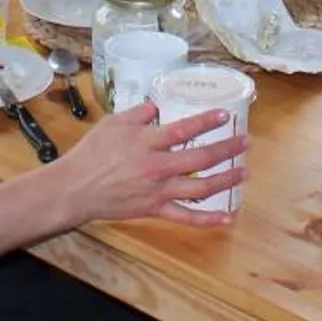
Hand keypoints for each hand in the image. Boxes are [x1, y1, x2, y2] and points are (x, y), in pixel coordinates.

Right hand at [57, 102, 247, 225]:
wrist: (75, 189)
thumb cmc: (91, 154)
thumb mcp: (112, 123)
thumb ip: (138, 112)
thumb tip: (158, 102)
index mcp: (147, 142)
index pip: (184, 129)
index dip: (207, 121)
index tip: (225, 116)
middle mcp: (157, 166)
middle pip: (200, 158)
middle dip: (227, 150)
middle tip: (246, 143)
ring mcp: (158, 190)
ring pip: (200, 187)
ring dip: (226, 180)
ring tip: (244, 173)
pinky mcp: (155, 210)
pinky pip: (187, 217)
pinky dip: (209, 219)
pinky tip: (228, 216)